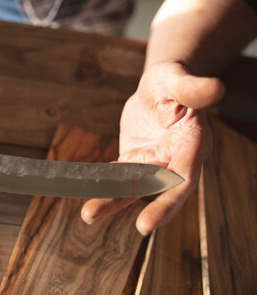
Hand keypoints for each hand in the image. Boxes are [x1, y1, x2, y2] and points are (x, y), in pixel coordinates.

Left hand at [81, 62, 224, 234]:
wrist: (156, 86)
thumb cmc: (171, 80)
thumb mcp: (177, 79)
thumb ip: (192, 89)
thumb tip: (216, 88)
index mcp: (192, 144)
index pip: (182, 179)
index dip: (167, 201)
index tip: (147, 223)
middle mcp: (175, 160)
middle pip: (158, 191)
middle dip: (141, 210)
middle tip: (117, 221)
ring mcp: (154, 163)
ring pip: (134, 187)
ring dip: (111, 200)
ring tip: (88, 213)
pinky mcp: (136, 161)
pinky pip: (120, 176)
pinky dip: (104, 184)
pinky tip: (86, 189)